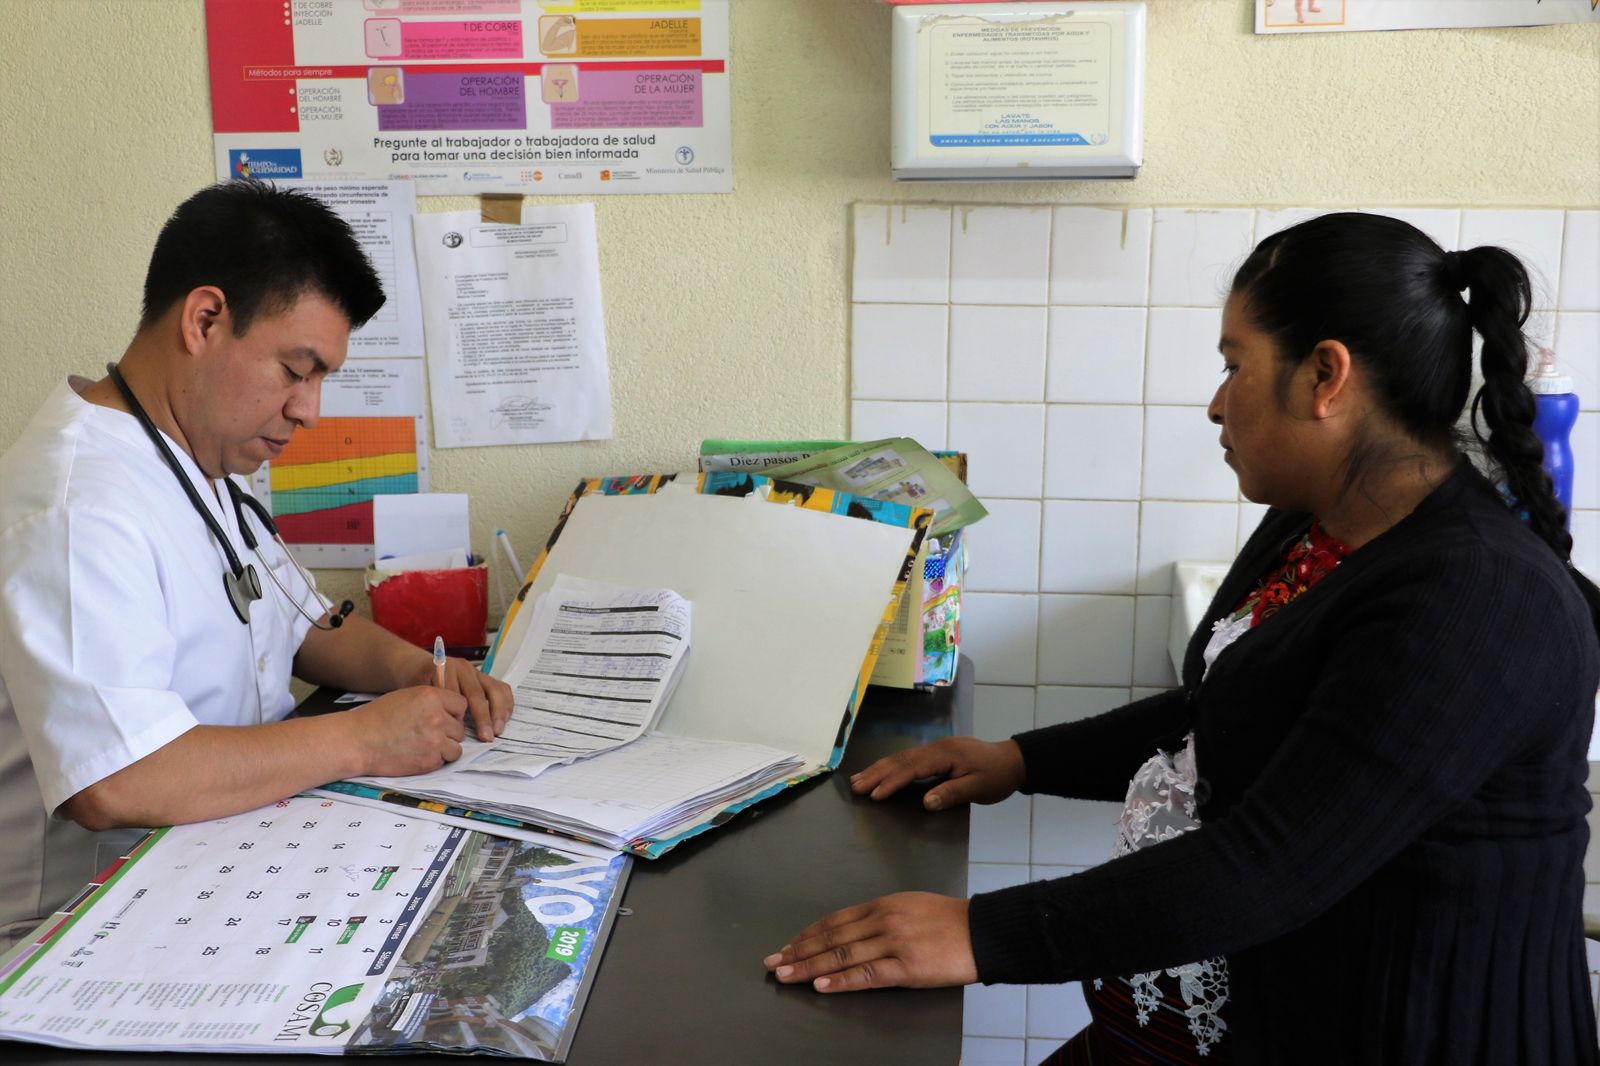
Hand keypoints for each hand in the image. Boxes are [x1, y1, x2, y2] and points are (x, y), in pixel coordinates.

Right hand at [348, 686, 469, 775]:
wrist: (358, 741)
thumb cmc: (377, 718)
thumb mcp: (407, 697)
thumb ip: (431, 701)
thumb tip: (449, 710)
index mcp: (431, 697)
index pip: (461, 704)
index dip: (453, 713)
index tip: (444, 718)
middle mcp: (438, 717)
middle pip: (460, 728)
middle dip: (448, 733)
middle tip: (428, 735)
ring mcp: (436, 740)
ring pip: (456, 747)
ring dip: (444, 748)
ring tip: (424, 746)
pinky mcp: (431, 760)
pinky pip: (444, 761)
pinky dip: (434, 760)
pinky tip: (418, 755)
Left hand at [404, 655, 513, 741]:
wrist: (420, 668)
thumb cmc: (417, 684)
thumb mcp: (416, 692)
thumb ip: (430, 705)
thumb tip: (444, 726)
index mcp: (444, 668)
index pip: (455, 695)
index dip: (458, 715)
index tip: (460, 733)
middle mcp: (463, 668)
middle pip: (477, 693)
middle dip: (483, 716)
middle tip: (486, 736)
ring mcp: (476, 672)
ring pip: (495, 690)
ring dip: (498, 712)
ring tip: (497, 730)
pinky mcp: (486, 678)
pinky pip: (502, 689)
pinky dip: (505, 705)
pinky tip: (503, 720)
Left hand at [763, 892, 976, 992]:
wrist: (982, 931)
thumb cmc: (949, 920)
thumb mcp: (910, 906)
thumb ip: (881, 917)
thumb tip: (853, 932)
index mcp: (882, 904)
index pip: (834, 921)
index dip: (807, 934)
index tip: (787, 946)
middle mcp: (882, 920)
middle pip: (831, 937)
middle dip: (799, 951)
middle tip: (773, 962)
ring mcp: (893, 943)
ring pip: (842, 955)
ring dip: (809, 966)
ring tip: (786, 974)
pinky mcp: (906, 967)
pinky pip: (867, 975)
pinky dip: (842, 980)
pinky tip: (821, 985)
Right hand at [850, 736, 1025, 811]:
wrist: (1013, 760)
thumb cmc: (997, 776)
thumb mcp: (979, 788)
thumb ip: (952, 794)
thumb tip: (926, 802)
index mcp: (945, 754)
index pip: (912, 769)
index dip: (892, 782)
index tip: (874, 794)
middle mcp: (936, 748)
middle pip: (901, 760)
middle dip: (876, 773)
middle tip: (855, 786)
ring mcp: (936, 749)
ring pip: (902, 758)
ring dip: (879, 768)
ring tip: (858, 779)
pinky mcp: (937, 753)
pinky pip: (908, 759)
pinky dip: (892, 766)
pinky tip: (882, 772)